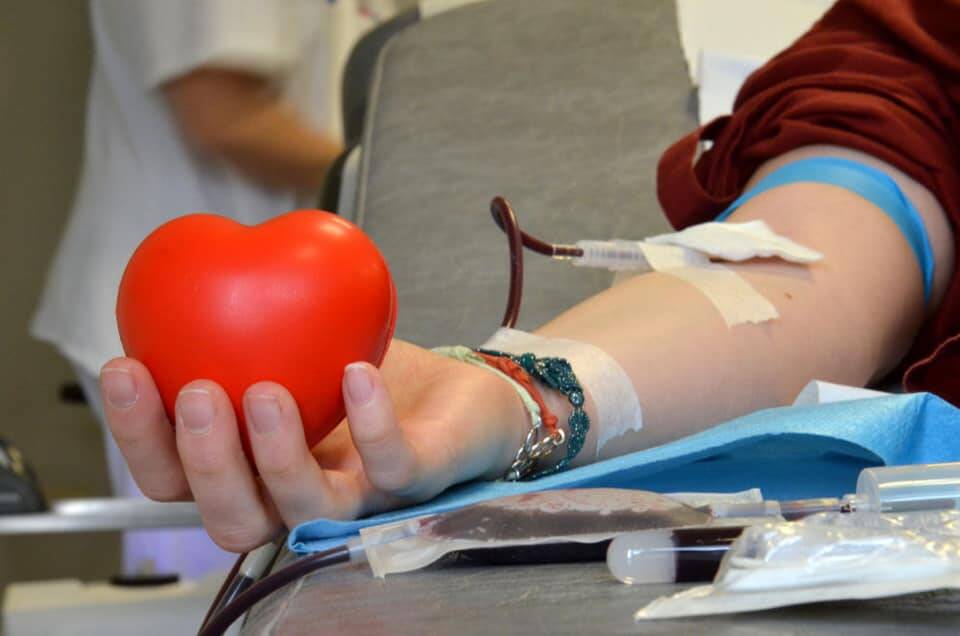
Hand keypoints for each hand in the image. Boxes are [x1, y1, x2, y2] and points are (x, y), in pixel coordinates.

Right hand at [99, 340, 526, 551]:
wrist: (465, 393)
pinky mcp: (420, 479)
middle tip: (196, 393)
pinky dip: (372, 424)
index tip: (124, 367)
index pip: (179, 477)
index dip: (141, 436)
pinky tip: (355, 373)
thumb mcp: (298, 340)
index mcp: (256, 468)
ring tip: (265, 390)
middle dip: (203, 462)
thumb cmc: (370, 372)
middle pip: (234, 516)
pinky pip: (393, 466)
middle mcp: (300, 494)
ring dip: (275, 456)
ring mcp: (362, 494)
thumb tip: (185, 264)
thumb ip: (244, 326)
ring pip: (306, 510)